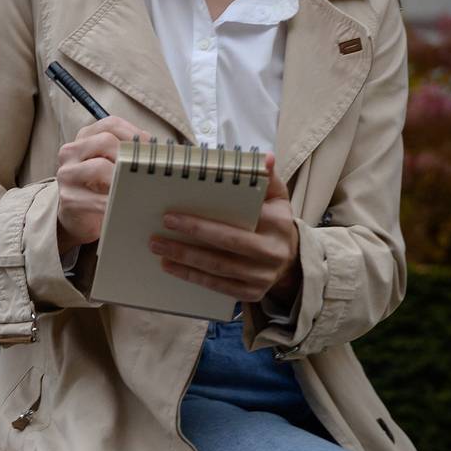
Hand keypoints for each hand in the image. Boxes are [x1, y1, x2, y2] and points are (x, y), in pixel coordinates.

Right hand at [56, 116, 152, 251]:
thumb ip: (129, 153)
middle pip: (105, 141)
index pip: (111, 124)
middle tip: (148, 170)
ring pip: (99, 167)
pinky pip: (96, 198)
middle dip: (130, 155)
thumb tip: (157, 151)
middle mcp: (71, 151)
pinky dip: (116, 203)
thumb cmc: (100, 186)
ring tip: (140, 188)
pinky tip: (129, 207)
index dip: (134, 133)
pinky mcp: (68, 198)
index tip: (151, 147)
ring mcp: (66, 174)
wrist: (77, 216)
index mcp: (85, 137)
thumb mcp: (112, 164)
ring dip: (123, 178)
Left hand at [148, 154, 300, 303]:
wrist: (291, 259)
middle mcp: (272, 252)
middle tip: (159, 232)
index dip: (202, 222)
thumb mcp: (277, 196)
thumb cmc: (275, 221)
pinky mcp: (252, 293)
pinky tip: (172, 267)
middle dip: (189, 240)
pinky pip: (218, 286)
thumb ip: (267, 176)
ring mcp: (262, 276)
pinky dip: (193, 277)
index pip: (238, 220)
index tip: (171, 216)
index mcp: (277, 224)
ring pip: (218, 268)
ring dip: (185, 259)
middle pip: (226, 245)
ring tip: (159, 248)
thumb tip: (264, 158)